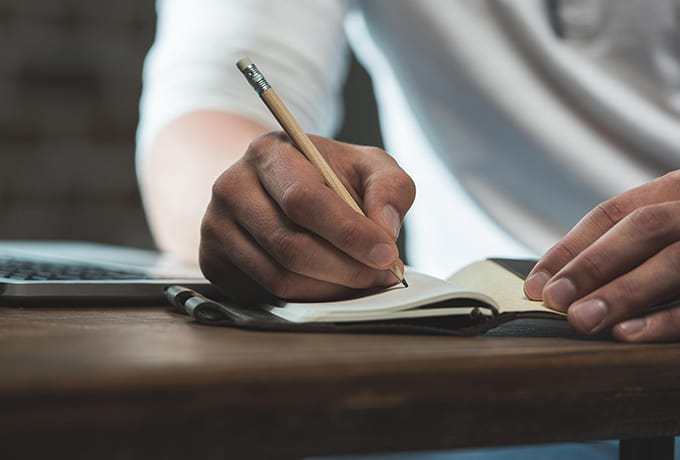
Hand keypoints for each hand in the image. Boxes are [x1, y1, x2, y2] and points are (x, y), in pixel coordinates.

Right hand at [199, 132, 414, 301]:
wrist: (281, 189)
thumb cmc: (330, 177)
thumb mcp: (368, 167)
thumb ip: (390, 188)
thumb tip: (384, 229)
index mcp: (269, 153)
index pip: (303, 199)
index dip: (348, 232)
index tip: (386, 253)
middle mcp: (231, 187)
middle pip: (289, 246)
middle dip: (345, 269)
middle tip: (382, 275)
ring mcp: (215, 227)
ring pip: (278, 278)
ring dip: (330, 289)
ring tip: (361, 279)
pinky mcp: (213, 262)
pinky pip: (265, 295)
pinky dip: (307, 299)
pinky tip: (329, 284)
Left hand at [524, 171, 679, 341]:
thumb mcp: (669, 223)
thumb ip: (628, 242)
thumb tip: (557, 279)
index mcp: (676, 189)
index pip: (611, 214)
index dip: (569, 248)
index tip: (534, 284)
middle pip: (642, 227)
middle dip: (592, 265)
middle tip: (552, 302)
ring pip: (675, 261)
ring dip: (624, 292)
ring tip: (582, 321)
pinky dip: (666, 318)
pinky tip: (630, 333)